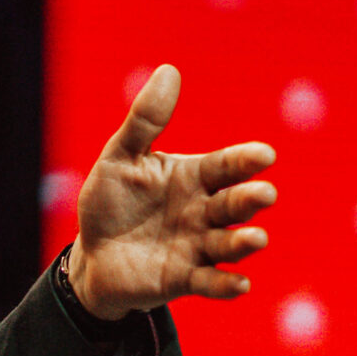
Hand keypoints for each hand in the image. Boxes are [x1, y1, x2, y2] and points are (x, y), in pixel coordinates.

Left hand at [66, 64, 276, 321]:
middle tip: (264, 195)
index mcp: (195, 177)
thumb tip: (169, 70)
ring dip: (245, 244)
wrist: (92, 255)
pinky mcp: (184, 279)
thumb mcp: (120, 158)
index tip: (264, 155)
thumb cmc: (111, 201)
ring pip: (230, 245)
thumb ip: (145, 121)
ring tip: (256, 240)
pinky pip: (210, 283)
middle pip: (235, 204)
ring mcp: (198, 247)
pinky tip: (240, 284)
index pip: (226, 166)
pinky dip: (226, 285)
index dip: (245, 161)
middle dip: (251, 199)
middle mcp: (205, 212)